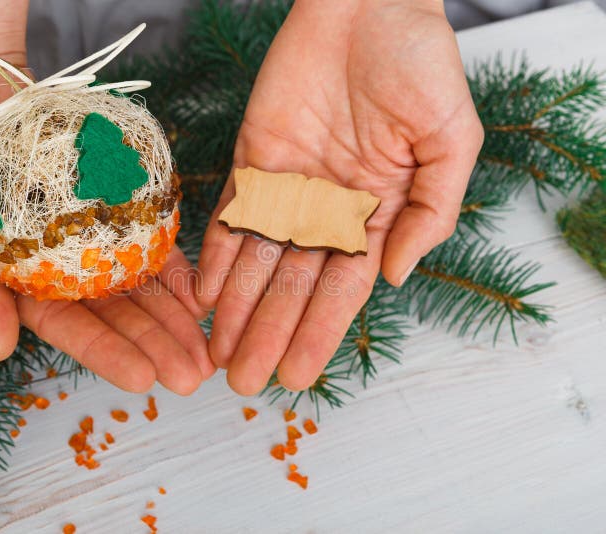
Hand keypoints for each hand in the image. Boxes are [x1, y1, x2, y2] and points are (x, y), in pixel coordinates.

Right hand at [0, 1, 212, 393]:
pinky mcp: (118, 208)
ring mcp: (94, 241)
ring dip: (175, 318)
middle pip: (117, 316)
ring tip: (208, 349)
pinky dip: (178, 270)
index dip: (107, 354)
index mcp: (24, 287)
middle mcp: (65, 272)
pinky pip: (152, 242)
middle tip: (193, 377)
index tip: (144, 378)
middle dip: (156, 347)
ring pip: (141, 287)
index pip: (69, 330)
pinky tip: (203, 296)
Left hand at [197, 0, 482, 393]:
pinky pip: (234, 214)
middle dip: (269, 333)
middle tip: (245, 382)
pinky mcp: (254, 159)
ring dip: (237, 308)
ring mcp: (288, 186)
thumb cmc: (418, 64)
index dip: (319, 334)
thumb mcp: (452, 141)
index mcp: (375, 213)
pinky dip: (218, 254)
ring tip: (218, 353)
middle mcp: (328, 209)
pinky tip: (205, 294)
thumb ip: (431, 213)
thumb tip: (397, 278)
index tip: (297, 375)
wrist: (366, 3)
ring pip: (258, 261)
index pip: (343, 288)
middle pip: (293, 285)